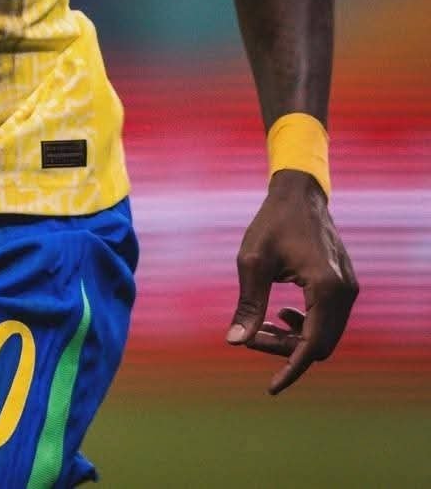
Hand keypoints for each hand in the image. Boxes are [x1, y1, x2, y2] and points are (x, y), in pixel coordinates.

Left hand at [226, 169, 357, 393]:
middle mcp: (345, 292)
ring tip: (260, 327)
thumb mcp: (252, 262)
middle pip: (319, 344)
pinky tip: (279, 314)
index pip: (312, 345)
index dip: (290, 369)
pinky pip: (328, 320)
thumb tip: (235, 343)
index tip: (271, 388)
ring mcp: (348, 289)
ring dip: (293, 338)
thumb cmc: (272, 223)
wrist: (298, 194)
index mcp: (326, 287)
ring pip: (324, 334)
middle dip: (284, 349)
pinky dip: (304, 325)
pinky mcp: (344, 285)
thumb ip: (248, 304)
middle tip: (250, 337)